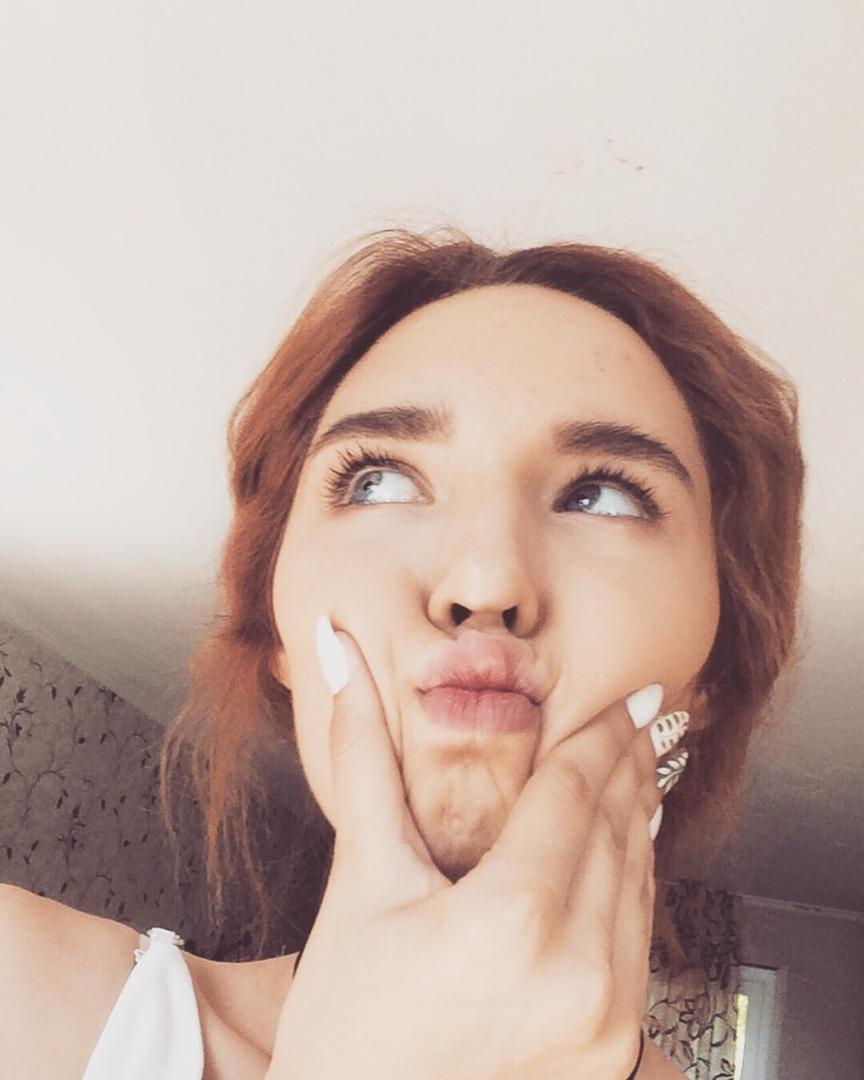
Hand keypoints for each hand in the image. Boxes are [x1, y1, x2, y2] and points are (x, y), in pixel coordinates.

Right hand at [267, 617, 685, 1079]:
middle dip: (630, 765)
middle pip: (618, 833)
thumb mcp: (360, 882)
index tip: (628, 693)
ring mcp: (607, 1024)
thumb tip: (337, 654)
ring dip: (640, 820)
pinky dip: (636, 883)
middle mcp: (578, 975)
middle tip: (640, 714)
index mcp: (510, 922)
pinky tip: (626, 849)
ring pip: (640, 886)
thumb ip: (363, 759)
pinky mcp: (616, 1054)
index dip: (602, 734)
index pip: (575, 796)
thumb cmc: (344, 1022)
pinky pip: (639, 941)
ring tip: (637, 768)